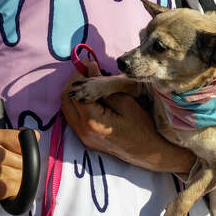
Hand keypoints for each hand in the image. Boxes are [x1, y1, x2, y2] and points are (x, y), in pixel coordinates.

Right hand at [0, 127, 38, 209]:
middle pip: (24, 159)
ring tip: (4, 180)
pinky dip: (16, 191)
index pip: (20, 139)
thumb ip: (13, 138)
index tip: (20, 153)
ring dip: (19, 180)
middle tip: (10, 170)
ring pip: (22, 175)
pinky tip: (4, 189)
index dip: (26, 149)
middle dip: (22, 167)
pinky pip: (17, 188)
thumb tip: (36, 136)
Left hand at [61, 62, 194, 174]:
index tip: (89, 63)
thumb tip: (90, 67)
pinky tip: (91, 96)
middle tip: (87, 70)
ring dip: (74, 93)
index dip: (80, 74)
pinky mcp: (87, 140)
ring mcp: (83, 138)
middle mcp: (82, 131)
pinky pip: (74, 118)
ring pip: (67, 109)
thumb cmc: (142, 127)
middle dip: (74, 82)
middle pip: (66, 100)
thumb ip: (103, 85)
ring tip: (89, 81)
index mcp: (92, 121)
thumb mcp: (126, 102)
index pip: (76, 92)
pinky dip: (78, 104)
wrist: (149, 153)